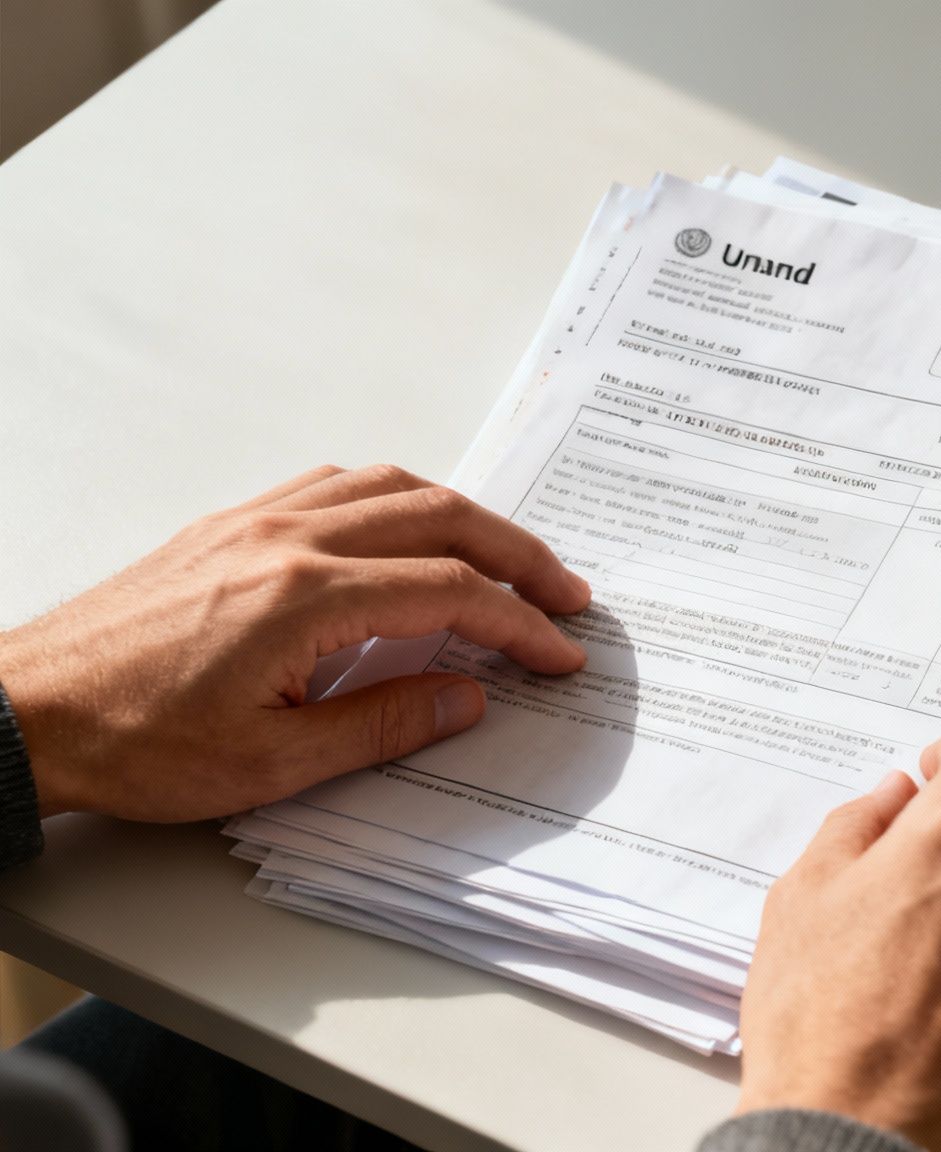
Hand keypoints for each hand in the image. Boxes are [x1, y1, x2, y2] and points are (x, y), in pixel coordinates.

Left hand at [0, 465, 589, 821]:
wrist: (26, 713)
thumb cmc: (136, 744)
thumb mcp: (274, 763)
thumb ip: (385, 723)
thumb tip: (468, 697)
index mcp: (307, 598)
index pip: (452, 592)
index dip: (521, 623)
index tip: (559, 652)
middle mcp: (288, 540)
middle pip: (440, 518)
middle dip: (518, 554)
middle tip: (565, 593)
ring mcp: (256, 523)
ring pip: (391, 485)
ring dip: (463, 516)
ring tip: (505, 557)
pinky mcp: (227, 526)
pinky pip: (333, 484)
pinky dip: (396, 498)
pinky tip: (407, 529)